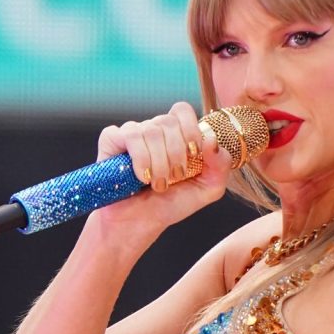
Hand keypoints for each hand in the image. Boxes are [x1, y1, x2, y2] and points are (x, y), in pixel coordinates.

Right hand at [86, 102, 232, 245]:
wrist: (140, 223)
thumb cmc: (171, 204)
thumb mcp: (207, 189)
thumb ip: (221, 166)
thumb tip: (212, 140)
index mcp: (176, 134)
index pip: (182, 110)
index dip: (190, 129)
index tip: (193, 154)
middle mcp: (154, 129)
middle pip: (168, 121)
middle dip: (175, 154)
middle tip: (175, 177)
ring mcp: (132, 134)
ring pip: (149, 130)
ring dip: (158, 162)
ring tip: (158, 184)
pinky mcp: (112, 141)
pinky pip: (127, 135)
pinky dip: (139, 158)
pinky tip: (140, 176)